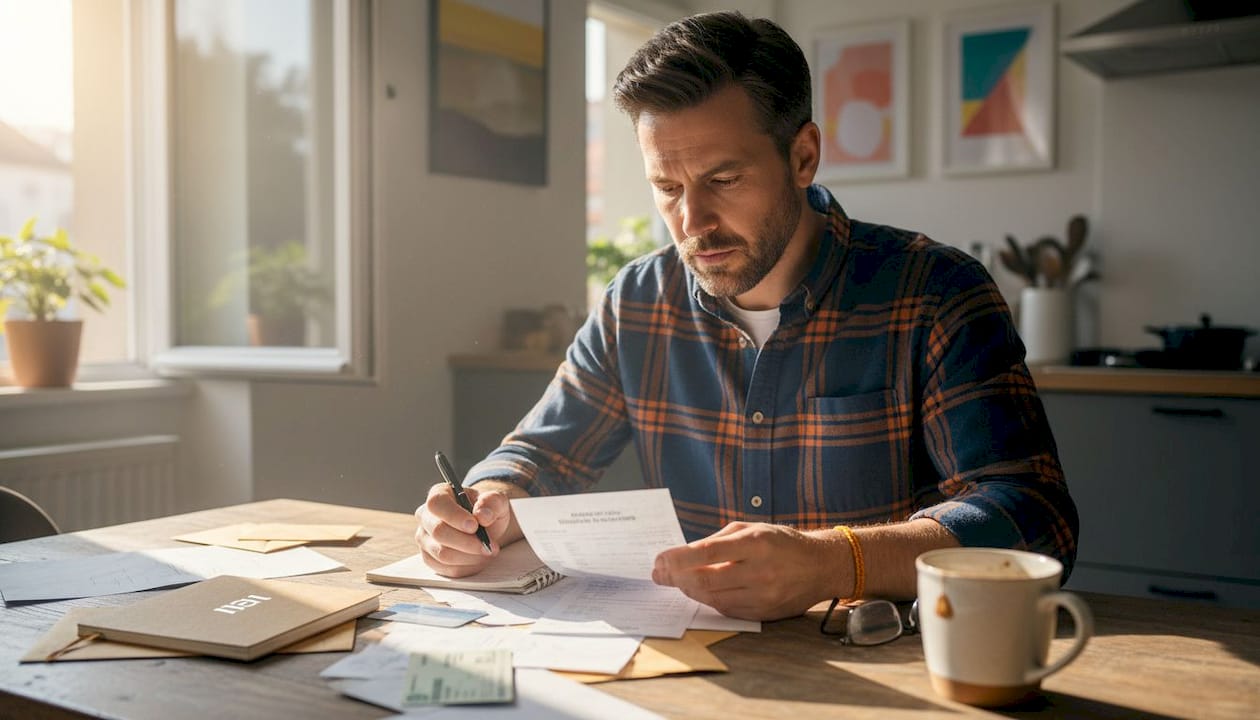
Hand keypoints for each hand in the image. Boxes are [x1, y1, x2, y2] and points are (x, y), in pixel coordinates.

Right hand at [414, 482, 514, 576]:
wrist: (486, 528)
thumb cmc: (487, 511)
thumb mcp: (496, 501)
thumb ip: (492, 503)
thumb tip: (482, 515)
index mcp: (439, 494)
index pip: (437, 503)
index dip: (454, 516)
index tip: (474, 526)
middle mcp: (426, 516)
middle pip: (438, 532)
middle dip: (467, 542)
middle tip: (488, 545)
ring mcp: (424, 539)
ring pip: (443, 554)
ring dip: (470, 556)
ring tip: (488, 552)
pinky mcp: (430, 558)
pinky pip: (447, 569)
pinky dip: (468, 567)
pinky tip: (479, 559)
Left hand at [652, 521, 844, 620]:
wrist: (821, 566)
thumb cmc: (782, 543)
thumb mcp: (752, 528)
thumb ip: (718, 540)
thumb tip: (683, 554)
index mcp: (755, 543)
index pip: (706, 553)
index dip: (677, 558)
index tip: (659, 560)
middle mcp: (759, 571)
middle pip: (705, 580)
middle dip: (675, 578)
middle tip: (660, 574)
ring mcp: (763, 596)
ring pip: (712, 598)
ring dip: (689, 590)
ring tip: (677, 580)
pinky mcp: (764, 614)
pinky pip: (727, 610)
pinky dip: (709, 600)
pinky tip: (701, 590)